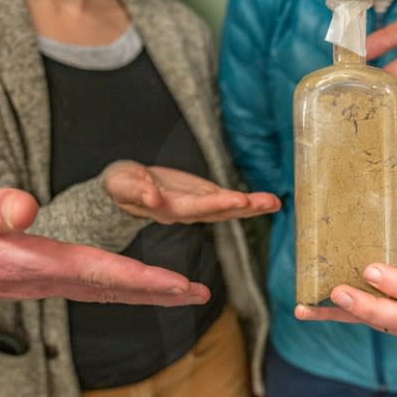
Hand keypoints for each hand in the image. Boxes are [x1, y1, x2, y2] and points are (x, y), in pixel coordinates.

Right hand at [0, 183, 209, 303]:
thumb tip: (26, 208)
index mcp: (27, 262)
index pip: (99, 271)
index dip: (144, 278)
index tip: (181, 284)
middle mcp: (38, 280)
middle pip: (112, 288)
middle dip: (159, 292)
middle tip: (200, 294)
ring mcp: (37, 285)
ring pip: (103, 292)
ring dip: (145, 293)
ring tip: (182, 293)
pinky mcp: (32, 281)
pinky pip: (88, 288)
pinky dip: (120, 288)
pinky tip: (133, 287)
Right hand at [104, 161, 280, 223]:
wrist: (126, 189)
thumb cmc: (122, 186)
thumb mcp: (122, 185)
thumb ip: (137, 192)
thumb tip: (152, 198)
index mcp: (169, 209)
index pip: (195, 207)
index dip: (216, 204)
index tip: (237, 199)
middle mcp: (188, 211)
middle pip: (219, 211)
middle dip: (243, 206)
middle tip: (267, 202)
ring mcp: (199, 206)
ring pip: (229, 208)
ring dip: (253, 206)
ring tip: (275, 202)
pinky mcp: (205, 198)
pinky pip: (231, 201)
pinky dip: (251, 202)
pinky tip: (272, 202)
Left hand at [294, 235, 396, 337]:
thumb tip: (355, 229)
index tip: (369, 270)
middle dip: (368, 307)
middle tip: (339, 292)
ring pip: (380, 325)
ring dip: (346, 313)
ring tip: (312, 306)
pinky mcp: (389, 327)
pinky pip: (359, 323)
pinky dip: (330, 316)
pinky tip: (305, 312)